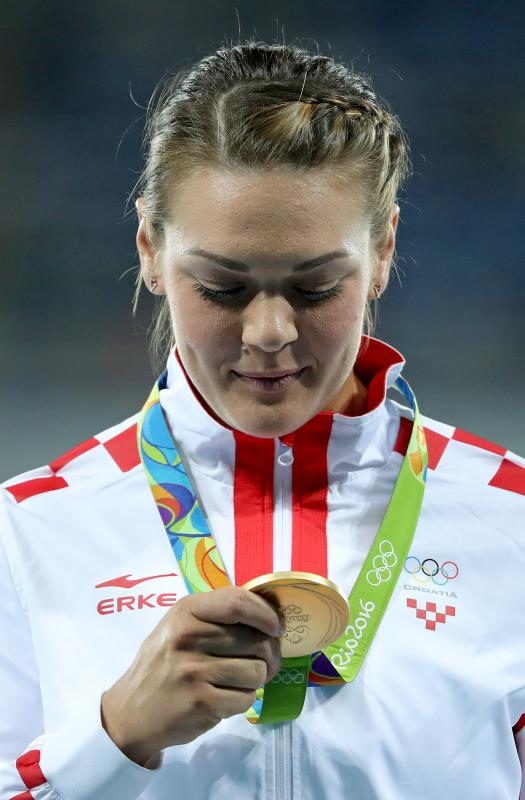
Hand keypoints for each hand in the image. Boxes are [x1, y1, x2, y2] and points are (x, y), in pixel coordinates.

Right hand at [101, 587, 282, 765]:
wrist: (131, 712)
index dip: (266, 613)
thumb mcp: (180, 625)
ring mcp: (194, 671)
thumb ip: (218, 616)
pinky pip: (246, 699)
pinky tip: (224, 698)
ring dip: (255, 680)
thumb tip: (271, 618)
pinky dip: (243, 701)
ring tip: (236, 682)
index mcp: (186, 611)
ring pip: (256, 671)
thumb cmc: (164, 663)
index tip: (276, 626)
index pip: (237, 602)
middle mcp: (188, 637)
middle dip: (268, 654)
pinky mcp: (201, 703)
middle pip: (255, 639)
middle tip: (263, 662)